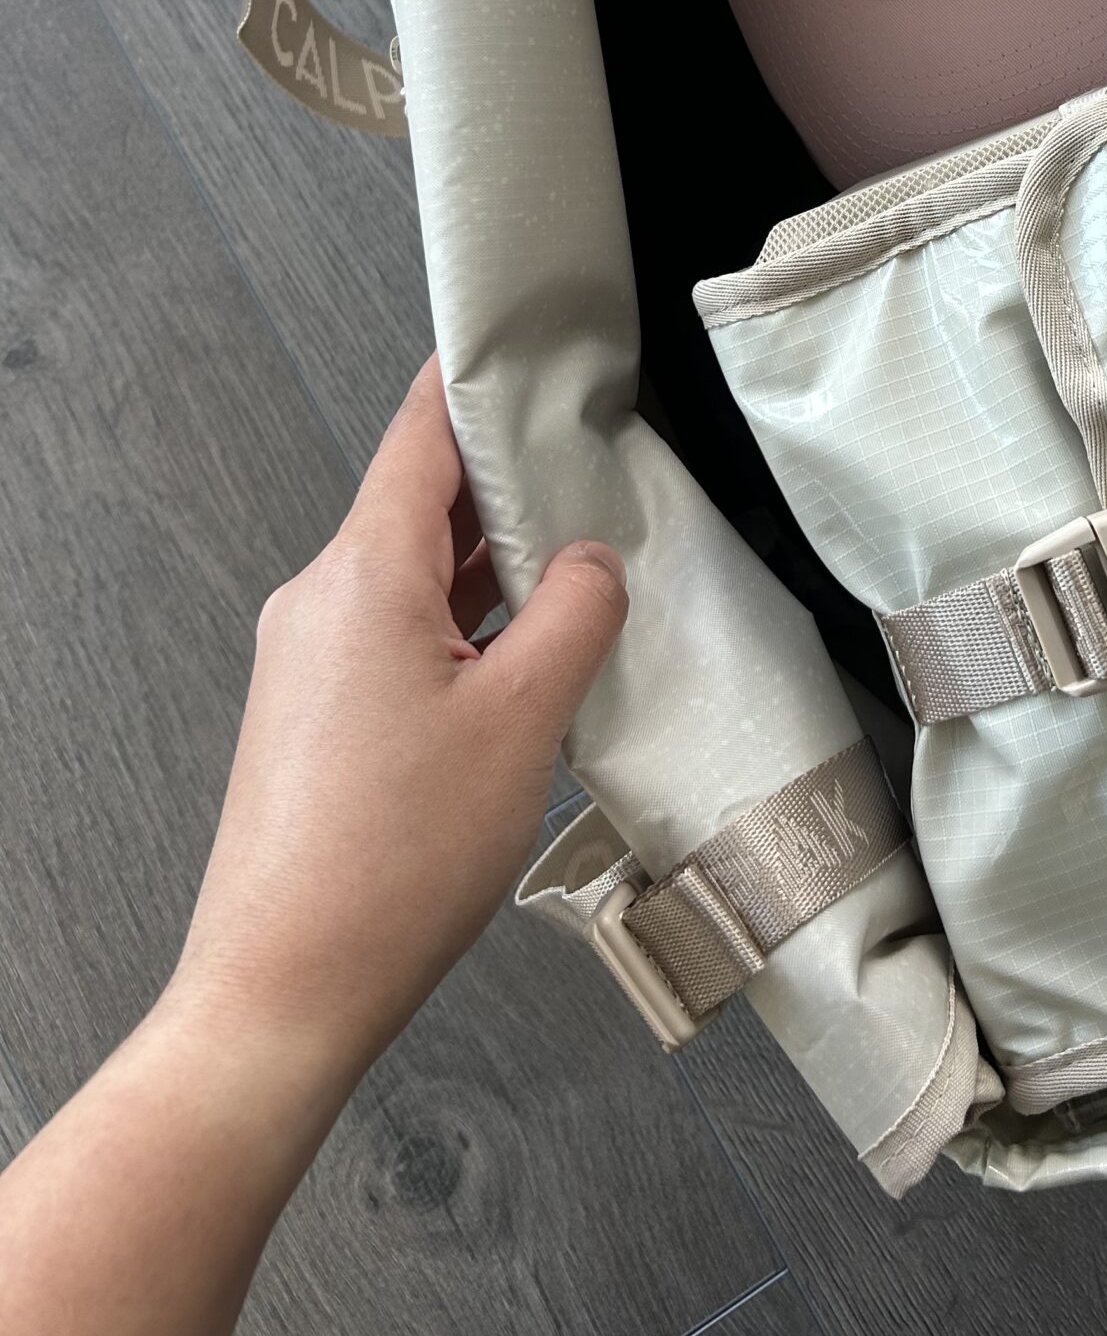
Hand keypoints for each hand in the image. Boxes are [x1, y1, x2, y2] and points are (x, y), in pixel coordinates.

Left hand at [163, 353, 627, 1096]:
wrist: (282, 990)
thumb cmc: (387, 863)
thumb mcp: (522, 722)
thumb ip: (575, 617)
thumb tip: (594, 565)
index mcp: (362, 575)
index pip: (421, 433)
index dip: (478, 381)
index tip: (528, 345)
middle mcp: (320, 602)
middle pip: (421, 500)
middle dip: (509, 484)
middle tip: (594, 470)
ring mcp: (308, 661)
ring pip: (412, 574)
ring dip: (490, 569)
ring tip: (578, 578)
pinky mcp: (311, 717)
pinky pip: (394, 634)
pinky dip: (460, 627)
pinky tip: (520, 665)